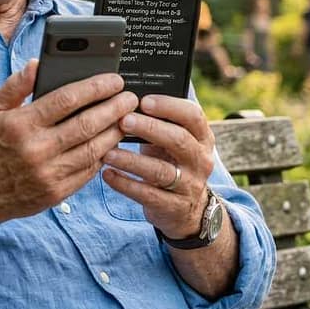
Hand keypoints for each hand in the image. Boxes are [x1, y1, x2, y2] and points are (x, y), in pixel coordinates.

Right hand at [0, 59, 138, 226]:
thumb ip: (15, 85)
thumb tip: (38, 63)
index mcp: (22, 124)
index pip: (67, 99)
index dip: (95, 88)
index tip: (114, 80)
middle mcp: (36, 149)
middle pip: (87, 124)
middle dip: (114, 108)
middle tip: (131, 98)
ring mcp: (48, 173)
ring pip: (93, 149)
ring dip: (115, 132)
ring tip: (126, 119)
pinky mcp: (56, 193)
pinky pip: (88, 172)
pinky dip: (103, 156)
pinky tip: (111, 143)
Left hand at [101, 94, 215, 238]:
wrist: (188, 209)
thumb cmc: (171, 161)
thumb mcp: (173, 141)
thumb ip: (159, 122)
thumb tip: (125, 98)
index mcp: (202, 137)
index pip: (193, 116)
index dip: (169, 106)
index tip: (143, 101)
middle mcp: (200, 160)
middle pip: (178, 140)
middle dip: (149, 128)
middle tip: (123, 120)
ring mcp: (189, 185)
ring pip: (160, 171)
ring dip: (131, 160)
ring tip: (108, 152)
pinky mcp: (174, 207)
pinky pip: (148, 195)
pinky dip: (125, 184)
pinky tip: (107, 174)